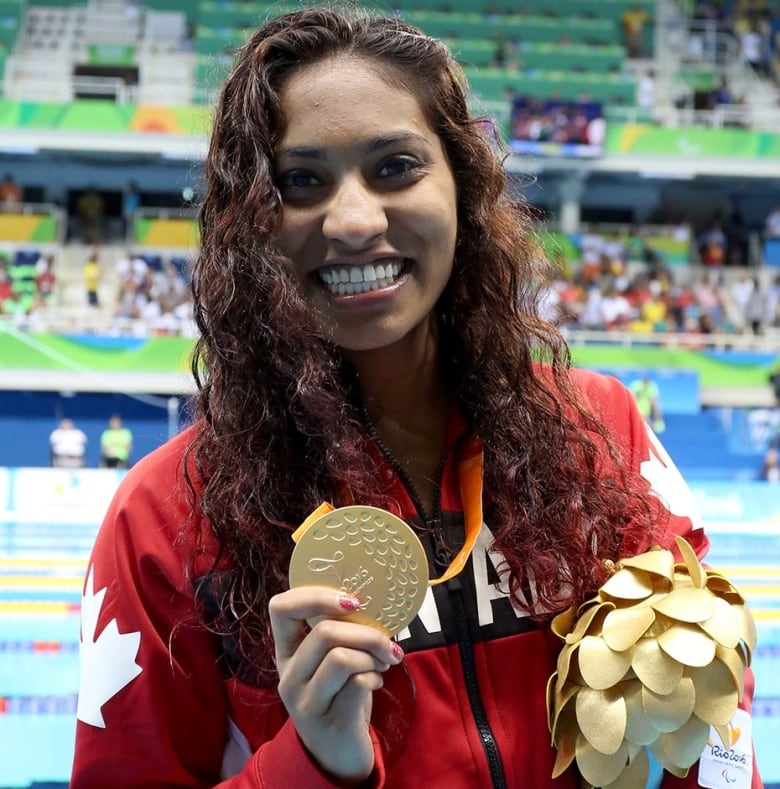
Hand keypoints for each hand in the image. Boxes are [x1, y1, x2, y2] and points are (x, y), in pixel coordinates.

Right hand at [269, 586, 403, 784]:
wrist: (338, 756)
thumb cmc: (340, 697)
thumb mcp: (329, 662)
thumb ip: (339, 633)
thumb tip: (371, 601)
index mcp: (287, 652)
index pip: (280, 607)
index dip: (316, 596)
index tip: (352, 602)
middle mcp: (289, 675)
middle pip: (324, 632)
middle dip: (367, 632)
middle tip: (385, 644)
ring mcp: (305, 701)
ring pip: (342, 657)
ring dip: (372, 655)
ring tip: (382, 664)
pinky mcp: (329, 721)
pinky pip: (357, 683)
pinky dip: (375, 677)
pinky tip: (376, 683)